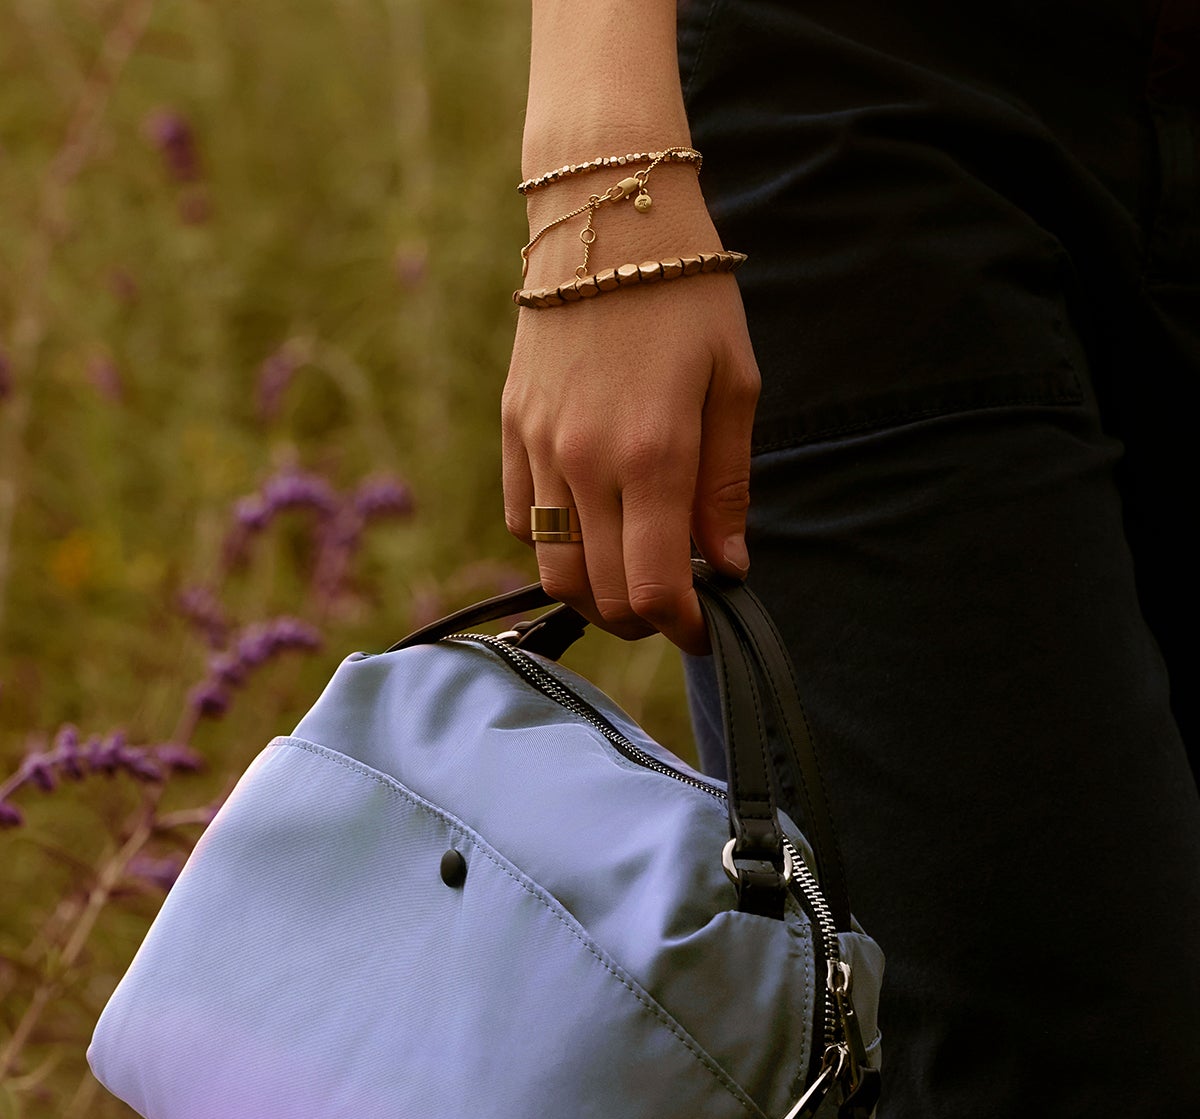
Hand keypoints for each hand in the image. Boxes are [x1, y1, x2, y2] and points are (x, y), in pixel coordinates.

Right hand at [501, 232, 761, 657]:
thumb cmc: (687, 294)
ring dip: (593, 595)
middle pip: (600, 594)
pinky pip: (520, 522)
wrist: (604, 214)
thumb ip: (727, 486)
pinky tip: (592, 526)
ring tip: (630, 577)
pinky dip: (555, 546)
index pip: (652, 588)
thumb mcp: (735, 384)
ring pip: (553, 571)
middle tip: (675, 603)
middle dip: (643, 619)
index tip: (704, 629)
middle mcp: (585, 461)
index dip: (681, 627)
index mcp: (652, 454)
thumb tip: (727, 567)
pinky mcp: (510, 430)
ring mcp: (538, 448)